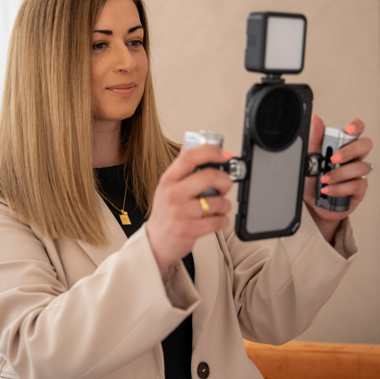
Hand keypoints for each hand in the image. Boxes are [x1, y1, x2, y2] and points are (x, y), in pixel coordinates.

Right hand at [145, 145, 232, 274]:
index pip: (190, 157)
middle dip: (224, 181)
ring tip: (217, 207)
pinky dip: (223, 220)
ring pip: (217, 202)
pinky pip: (217, 221)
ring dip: (224, 205)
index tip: (223, 154)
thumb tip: (189, 137)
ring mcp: (179, 212)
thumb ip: (182, 165)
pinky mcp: (188, 230)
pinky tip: (216, 219)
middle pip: (208, 177)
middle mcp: (172, 194)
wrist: (155, 242)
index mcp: (168, 179)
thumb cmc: (166, 212)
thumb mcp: (168, 186)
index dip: (211, 152)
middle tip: (224, 186)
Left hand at [303, 115, 373, 242]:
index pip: (356, 130)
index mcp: (342, 145)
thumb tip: (316, 120)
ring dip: (340, 173)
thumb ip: (314, 139)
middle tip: (333, 158)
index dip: (357, 126)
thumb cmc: (312, 179)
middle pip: (365, 145)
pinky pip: (357, 185)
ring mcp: (357, 173)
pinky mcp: (359, 189)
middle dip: (350, 151)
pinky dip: (340, 188)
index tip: (349, 129)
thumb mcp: (309, 159)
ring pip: (360, 167)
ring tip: (324, 179)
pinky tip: (328, 190)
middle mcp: (353, 157)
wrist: (311, 203)